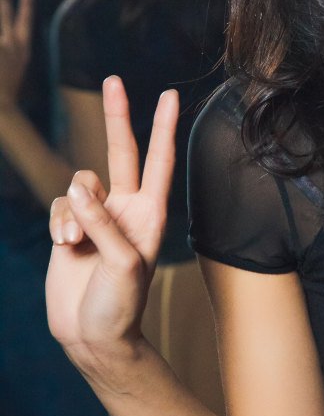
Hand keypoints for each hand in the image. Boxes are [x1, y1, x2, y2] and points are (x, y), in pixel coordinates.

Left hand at [0, 0, 34, 109]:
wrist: (2, 109)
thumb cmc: (7, 93)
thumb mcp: (16, 70)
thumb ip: (14, 56)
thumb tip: (14, 47)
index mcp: (21, 51)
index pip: (25, 22)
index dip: (27, 5)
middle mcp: (10, 46)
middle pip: (5, 16)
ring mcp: (1, 48)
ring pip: (0, 21)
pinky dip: (11, 18)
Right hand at [46, 76, 178, 382]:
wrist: (93, 336)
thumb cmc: (120, 305)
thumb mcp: (121, 263)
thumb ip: (102, 223)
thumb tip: (78, 187)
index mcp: (151, 214)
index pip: (159, 161)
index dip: (163, 127)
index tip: (171, 94)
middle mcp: (127, 209)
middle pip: (120, 151)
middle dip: (117, 116)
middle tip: (114, 80)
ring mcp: (98, 216)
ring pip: (79, 183)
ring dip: (74, 210)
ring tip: (75, 243)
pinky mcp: (71, 226)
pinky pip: (60, 205)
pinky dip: (60, 222)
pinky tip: (64, 246)